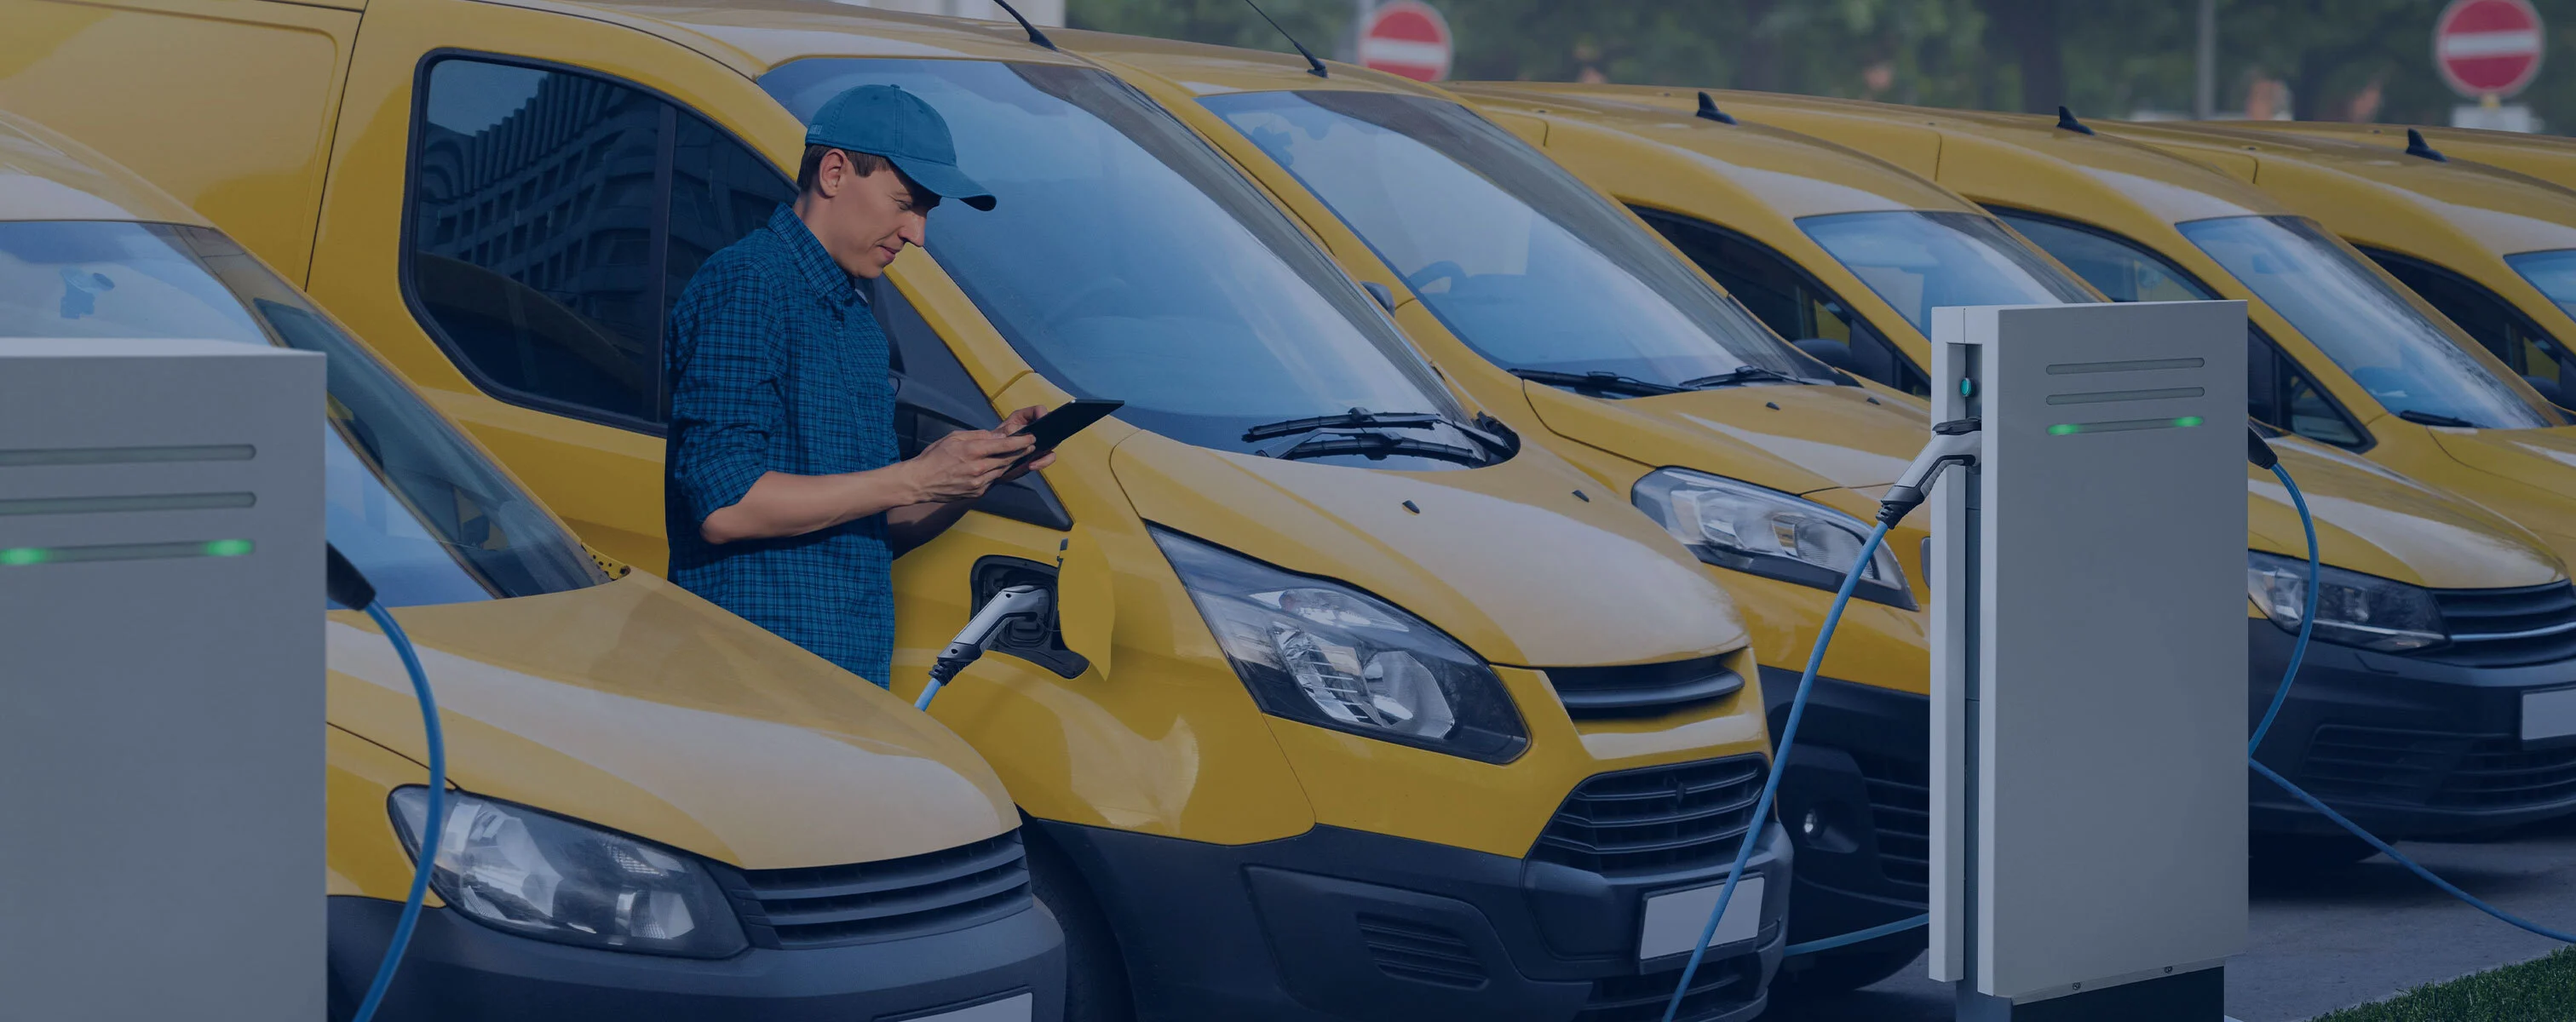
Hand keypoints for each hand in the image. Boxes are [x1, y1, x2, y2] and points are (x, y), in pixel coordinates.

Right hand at [903, 421, 1035, 502]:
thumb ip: (977, 436)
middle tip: (1030, 446)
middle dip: (1021, 452)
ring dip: (1010, 463)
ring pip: (1001, 471)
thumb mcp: (954, 437)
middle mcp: (979, 467)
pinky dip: (996, 473)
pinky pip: (991, 481)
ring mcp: (979, 482)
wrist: (920, 482)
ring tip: (1017, 455)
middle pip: (1007, 459)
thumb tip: (996, 436)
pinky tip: (997, 468)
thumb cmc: (934, 456)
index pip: (1005, 445)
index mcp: (973, 450)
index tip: (1031, 438)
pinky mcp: (976, 492)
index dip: (1021, 442)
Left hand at [994, 405, 1057, 481]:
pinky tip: (1031, 466)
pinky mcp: (1039, 456)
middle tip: (1039, 444)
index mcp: (1023, 418)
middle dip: (1048, 436)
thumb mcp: (996, 435)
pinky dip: (1042, 462)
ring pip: (1052, 444)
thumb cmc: (991, 444)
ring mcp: (1038, 443)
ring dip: (1045, 453)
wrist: (989, 462)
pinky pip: (1047, 458)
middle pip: (1050, 427)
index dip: (1042, 414)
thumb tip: (1017, 430)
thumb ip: (1006, 431)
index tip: (1041, 421)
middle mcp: (1033, 429)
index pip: (1038, 410)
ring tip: (1032, 462)